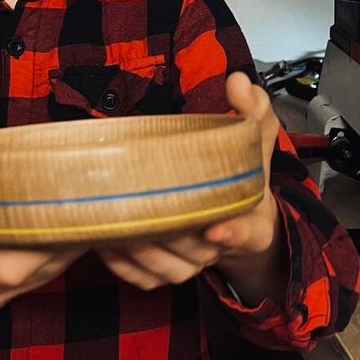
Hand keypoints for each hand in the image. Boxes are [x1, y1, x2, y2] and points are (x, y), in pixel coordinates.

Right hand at [0, 140, 82, 316]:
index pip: (6, 265)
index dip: (45, 243)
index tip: (72, 211)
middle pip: (30, 273)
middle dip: (64, 243)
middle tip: (93, 205)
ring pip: (36, 281)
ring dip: (65, 251)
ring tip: (92, 214)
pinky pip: (30, 282)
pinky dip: (54, 259)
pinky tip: (72, 231)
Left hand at [97, 72, 283, 295]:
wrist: (241, 221)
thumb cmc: (243, 180)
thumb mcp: (256, 140)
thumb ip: (252, 110)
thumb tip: (236, 81)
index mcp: (251, 221)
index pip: (246, 232)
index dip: (232, 232)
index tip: (215, 229)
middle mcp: (219, 248)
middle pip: (191, 252)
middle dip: (163, 232)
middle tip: (135, 205)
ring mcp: (192, 264)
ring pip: (161, 268)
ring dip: (134, 247)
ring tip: (111, 218)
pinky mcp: (167, 273)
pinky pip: (143, 278)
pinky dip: (122, 265)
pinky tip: (104, 239)